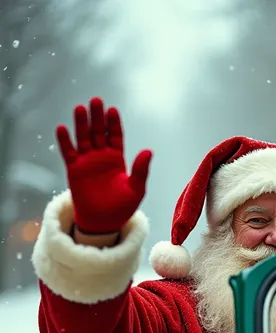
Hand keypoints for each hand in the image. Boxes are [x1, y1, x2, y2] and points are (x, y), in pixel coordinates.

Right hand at [56, 97, 152, 232]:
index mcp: (117, 158)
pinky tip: (62, 128)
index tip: (113, 110)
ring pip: (83, 138)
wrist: (104, 222)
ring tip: (80, 109)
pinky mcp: (74, 170)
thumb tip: (148, 151)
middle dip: (97, 117)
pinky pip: (69, 153)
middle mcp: (101, 156)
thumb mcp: (136, 189)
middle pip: (99, 132)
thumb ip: (141, 170)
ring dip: (81, 124)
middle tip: (96, 101)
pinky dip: (65, 141)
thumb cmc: (122, 207)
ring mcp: (87, 161)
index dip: (114, 123)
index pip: (115, 136)